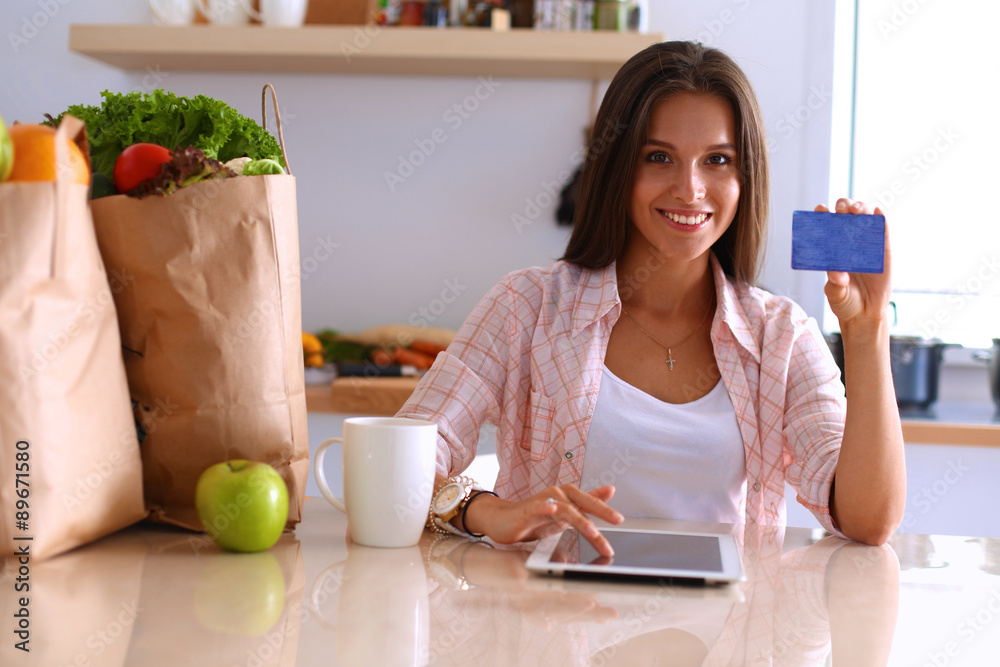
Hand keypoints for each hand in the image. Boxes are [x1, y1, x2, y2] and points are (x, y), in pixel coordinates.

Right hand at [463, 484, 623, 557]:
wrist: (502, 520)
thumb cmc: (534, 517)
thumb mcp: (565, 514)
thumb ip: (586, 502)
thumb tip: (610, 489)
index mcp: (568, 498)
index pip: (590, 504)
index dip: (605, 510)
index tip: (620, 520)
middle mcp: (557, 495)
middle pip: (582, 503)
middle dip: (600, 511)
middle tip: (617, 521)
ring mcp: (542, 501)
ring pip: (565, 509)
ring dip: (579, 520)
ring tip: (592, 531)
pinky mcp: (527, 509)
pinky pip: (538, 506)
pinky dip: (545, 506)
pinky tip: (552, 509)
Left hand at [815, 198, 891, 328]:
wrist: (865, 314)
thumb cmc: (845, 301)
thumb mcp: (836, 294)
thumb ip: (835, 284)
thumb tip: (839, 275)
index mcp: (833, 250)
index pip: (827, 227)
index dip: (823, 215)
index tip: (820, 209)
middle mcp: (849, 244)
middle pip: (846, 218)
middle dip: (843, 207)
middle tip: (840, 208)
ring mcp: (867, 246)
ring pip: (865, 220)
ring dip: (861, 209)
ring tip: (856, 208)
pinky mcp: (884, 252)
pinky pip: (884, 233)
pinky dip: (882, 220)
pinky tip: (878, 212)